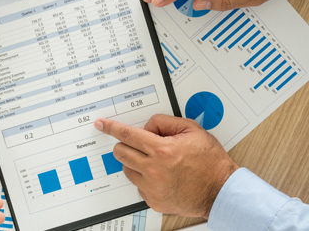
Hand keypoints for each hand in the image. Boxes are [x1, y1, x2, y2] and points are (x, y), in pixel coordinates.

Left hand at [94, 115, 238, 217]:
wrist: (221, 190)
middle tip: (139, 143)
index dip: (112, 127)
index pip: (127, 135)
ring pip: (127, 169)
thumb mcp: (191, 130)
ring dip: (135, 162)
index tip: (102, 124)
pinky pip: (138, 185)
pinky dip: (144, 178)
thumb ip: (164, 122)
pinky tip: (161, 176)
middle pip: (121, 153)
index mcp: (162, 150)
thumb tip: (146, 126)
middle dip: (126, 144)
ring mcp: (152, 188)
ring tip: (155, 161)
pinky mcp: (153, 201)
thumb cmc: (210, 161)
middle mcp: (153, 170)